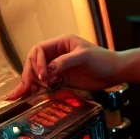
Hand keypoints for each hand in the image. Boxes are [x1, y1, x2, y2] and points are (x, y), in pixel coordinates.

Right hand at [5, 34, 119, 100]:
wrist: (115, 72)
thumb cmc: (102, 59)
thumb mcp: (84, 57)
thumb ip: (65, 61)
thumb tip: (48, 70)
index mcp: (61, 43)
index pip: (40, 49)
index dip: (37, 62)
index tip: (44, 74)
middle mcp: (57, 54)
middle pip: (35, 61)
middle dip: (31, 73)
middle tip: (29, 85)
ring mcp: (58, 67)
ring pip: (38, 73)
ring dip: (31, 82)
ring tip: (25, 92)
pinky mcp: (62, 79)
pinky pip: (45, 83)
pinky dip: (37, 88)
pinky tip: (30, 95)